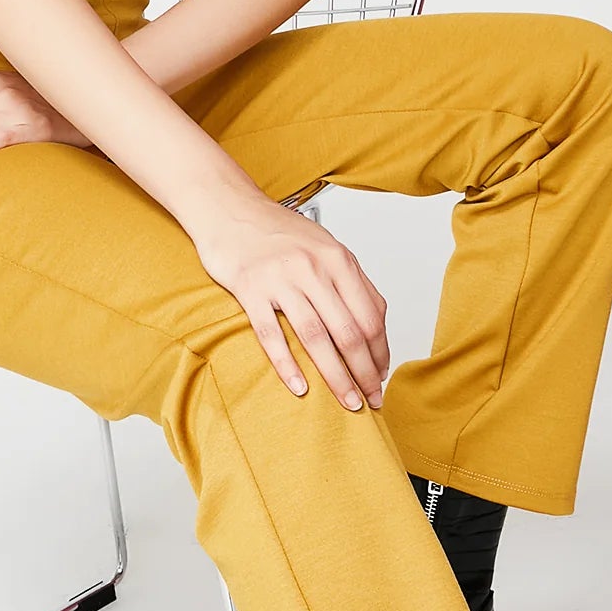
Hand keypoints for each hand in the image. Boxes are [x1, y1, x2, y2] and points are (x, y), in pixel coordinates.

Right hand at [187, 191, 390, 411]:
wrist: (229, 209)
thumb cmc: (276, 231)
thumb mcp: (324, 246)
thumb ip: (350, 280)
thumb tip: (375, 322)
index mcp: (338, 259)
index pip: (371, 315)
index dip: (381, 352)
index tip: (382, 375)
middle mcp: (313, 268)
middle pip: (349, 332)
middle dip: (365, 372)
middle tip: (372, 398)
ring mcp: (281, 279)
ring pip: (316, 338)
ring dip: (336, 376)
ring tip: (347, 401)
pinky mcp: (251, 289)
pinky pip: (271, 335)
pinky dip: (287, 365)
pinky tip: (300, 387)